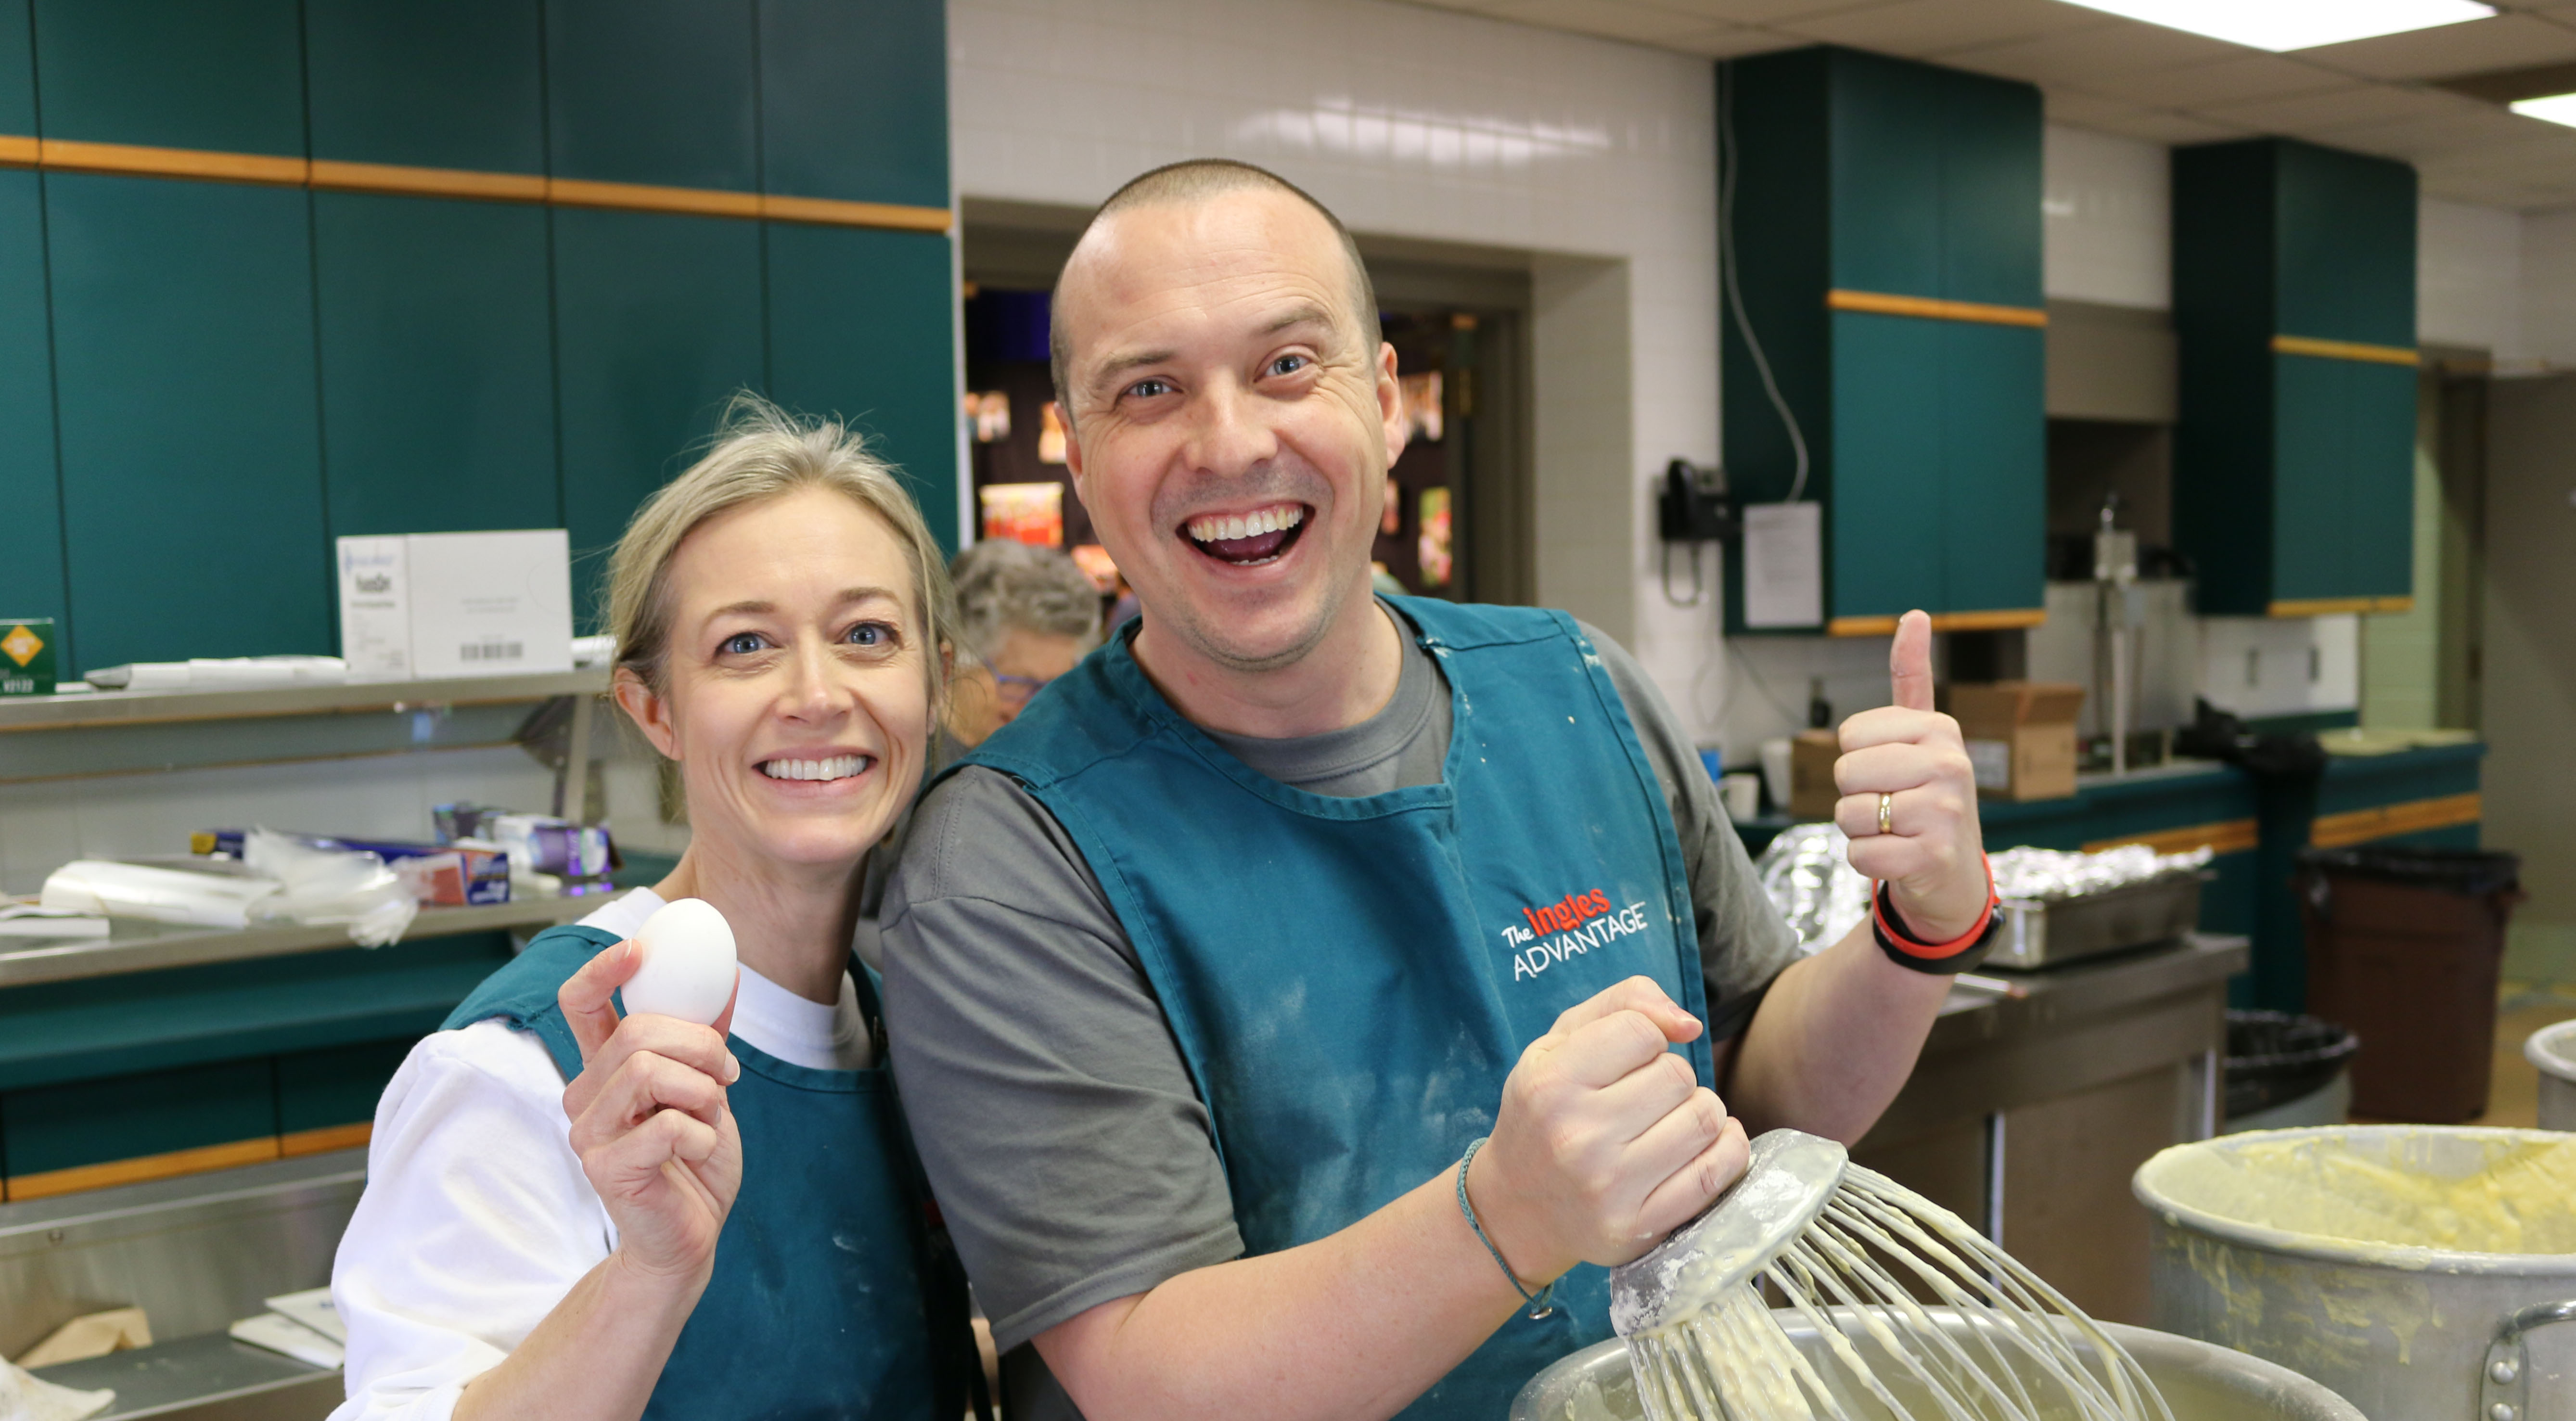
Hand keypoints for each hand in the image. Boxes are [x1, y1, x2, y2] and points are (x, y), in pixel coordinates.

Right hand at [557, 941, 745, 1283]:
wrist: (691, 1234)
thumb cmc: (695, 1160)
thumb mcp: (707, 1087)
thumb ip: (706, 1038)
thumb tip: (727, 975)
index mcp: (604, 1068)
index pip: (578, 1002)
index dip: (601, 968)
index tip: (638, 948)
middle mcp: (584, 1095)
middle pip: (636, 1032)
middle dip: (699, 1044)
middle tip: (726, 1074)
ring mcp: (588, 1133)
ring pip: (646, 1069)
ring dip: (700, 1089)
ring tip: (710, 1114)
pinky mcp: (604, 1168)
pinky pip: (667, 1124)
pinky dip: (702, 1132)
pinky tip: (700, 1151)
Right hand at [1464, 977, 1749, 1283]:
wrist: (1518, 1207)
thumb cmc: (1546, 1112)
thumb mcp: (1559, 1043)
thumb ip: (1623, 1004)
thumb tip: (1689, 1024)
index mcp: (1551, 1084)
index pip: (1642, 1031)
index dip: (1646, 1038)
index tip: (1628, 1058)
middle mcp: (1577, 1137)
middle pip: (1678, 1076)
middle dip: (1672, 1077)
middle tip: (1648, 1095)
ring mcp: (1610, 1188)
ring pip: (1705, 1120)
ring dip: (1700, 1110)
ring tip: (1673, 1119)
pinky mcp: (1639, 1227)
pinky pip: (1716, 1174)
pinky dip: (1727, 1148)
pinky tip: (1708, 1142)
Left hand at [1834, 610, 1987, 941]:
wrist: (1953, 874)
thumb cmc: (1927, 797)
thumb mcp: (1923, 735)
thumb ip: (1913, 678)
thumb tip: (1915, 614)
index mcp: (1941, 729)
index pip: (1850, 735)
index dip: (1856, 758)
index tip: (1891, 770)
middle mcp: (1951, 765)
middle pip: (1846, 772)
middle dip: (1855, 795)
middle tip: (1892, 806)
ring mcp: (1946, 812)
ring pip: (1849, 814)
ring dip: (1861, 829)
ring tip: (1897, 831)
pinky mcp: (1934, 855)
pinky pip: (1860, 853)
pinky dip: (1867, 861)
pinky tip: (1899, 857)